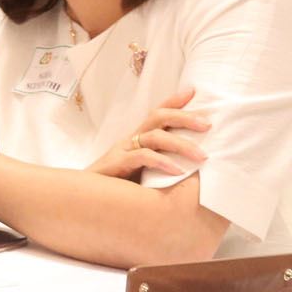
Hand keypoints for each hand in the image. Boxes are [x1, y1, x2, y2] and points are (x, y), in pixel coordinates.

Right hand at [88, 88, 210, 180]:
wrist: (84, 200)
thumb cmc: (118, 188)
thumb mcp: (144, 173)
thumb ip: (163, 165)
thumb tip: (196, 165)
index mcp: (138, 139)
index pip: (157, 114)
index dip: (174, 101)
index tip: (193, 91)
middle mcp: (131, 139)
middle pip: (158, 117)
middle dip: (184, 117)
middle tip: (208, 124)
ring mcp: (123, 150)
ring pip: (154, 136)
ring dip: (181, 144)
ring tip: (202, 156)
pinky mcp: (116, 164)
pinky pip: (141, 157)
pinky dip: (161, 161)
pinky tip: (177, 170)